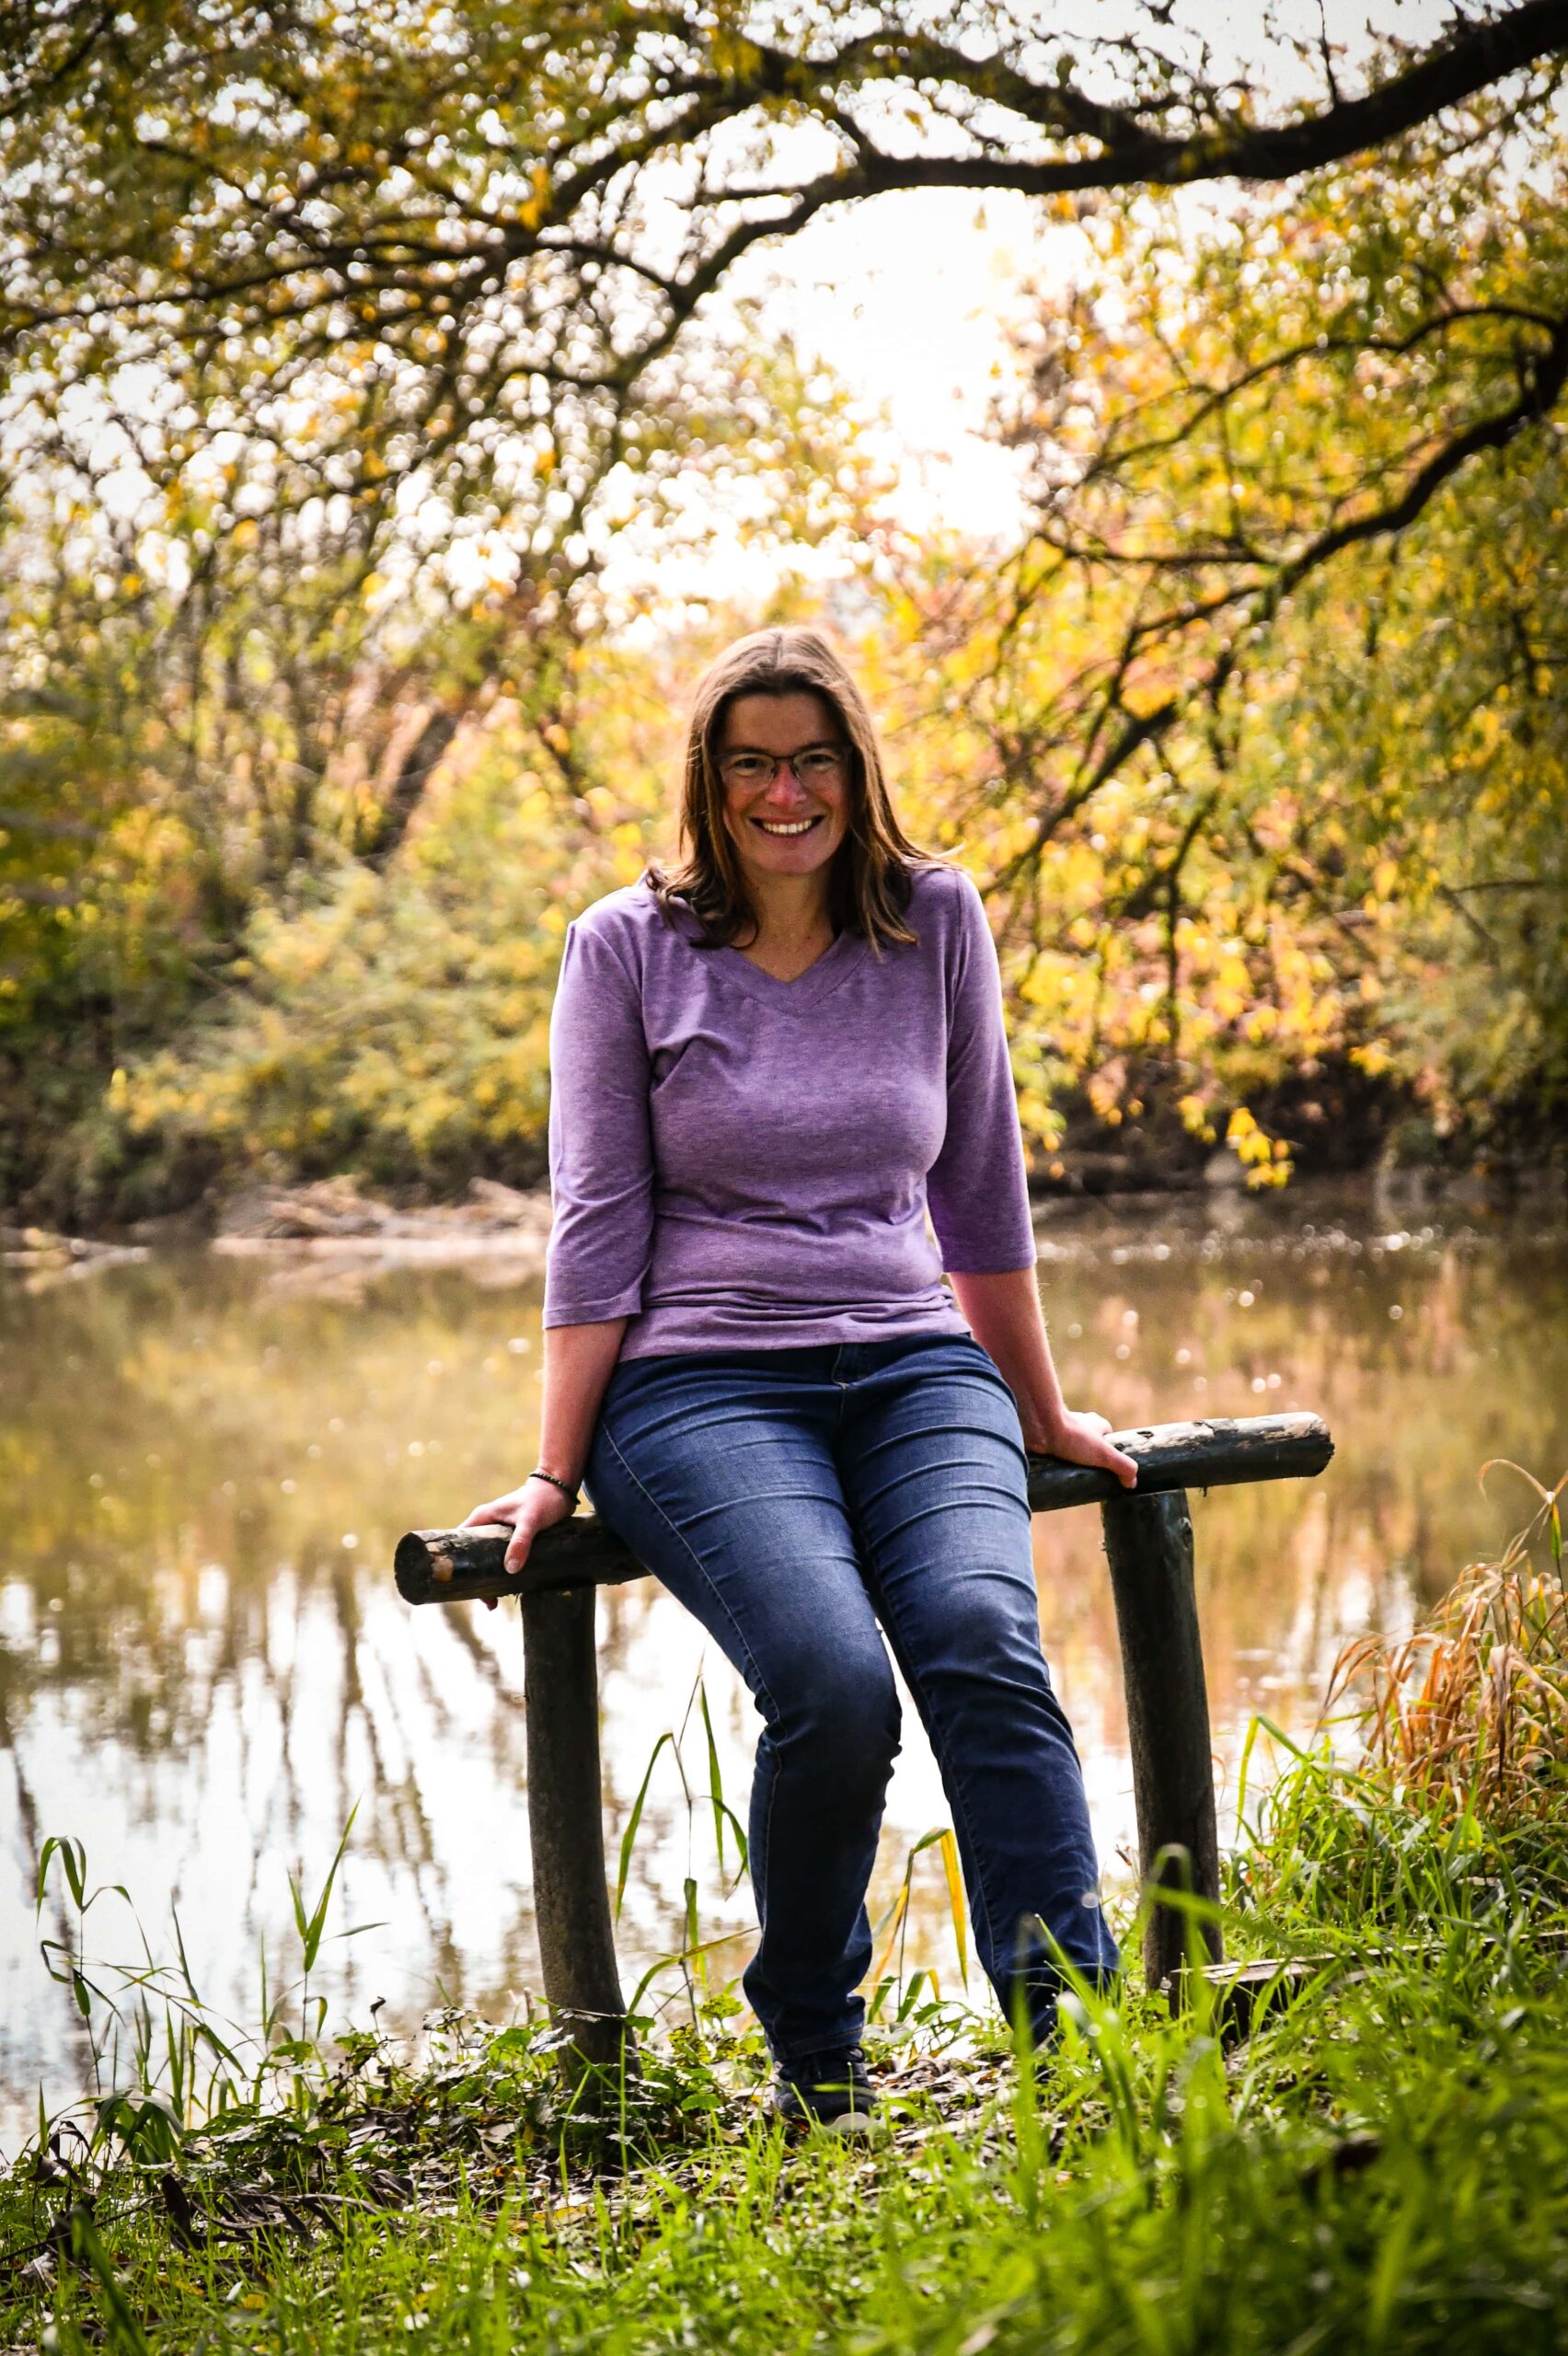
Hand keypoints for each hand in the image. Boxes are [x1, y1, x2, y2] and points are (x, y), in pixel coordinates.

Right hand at [460, 1478, 575, 1609]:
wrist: (561, 1487)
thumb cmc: (543, 1499)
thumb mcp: (531, 1520)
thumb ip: (521, 1542)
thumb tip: (511, 1568)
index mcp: (482, 1517)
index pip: (458, 1542)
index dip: (456, 1564)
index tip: (460, 1586)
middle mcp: (487, 1525)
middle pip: (472, 1557)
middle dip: (476, 1579)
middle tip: (486, 1602)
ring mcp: (499, 1533)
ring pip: (487, 1560)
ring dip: (490, 1579)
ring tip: (495, 1603)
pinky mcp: (512, 1539)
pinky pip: (501, 1559)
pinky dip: (502, 1573)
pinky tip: (508, 1589)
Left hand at [1024, 1409, 1137, 1489]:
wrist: (1038, 1427)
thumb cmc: (1072, 1436)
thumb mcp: (1104, 1454)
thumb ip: (1123, 1467)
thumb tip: (1132, 1483)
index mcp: (1095, 1424)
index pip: (1107, 1437)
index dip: (1109, 1452)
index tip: (1108, 1469)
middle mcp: (1079, 1424)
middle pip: (1088, 1442)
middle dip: (1088, 1458)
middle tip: (1087, 1476)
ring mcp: (1060, 1430)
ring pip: (1069, 1446)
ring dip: (1070, 1459)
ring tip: (1069, 1477)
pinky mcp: (1044, 1437)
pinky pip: (1052, 1451)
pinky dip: (1055, 1460)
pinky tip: (1053, 1472)